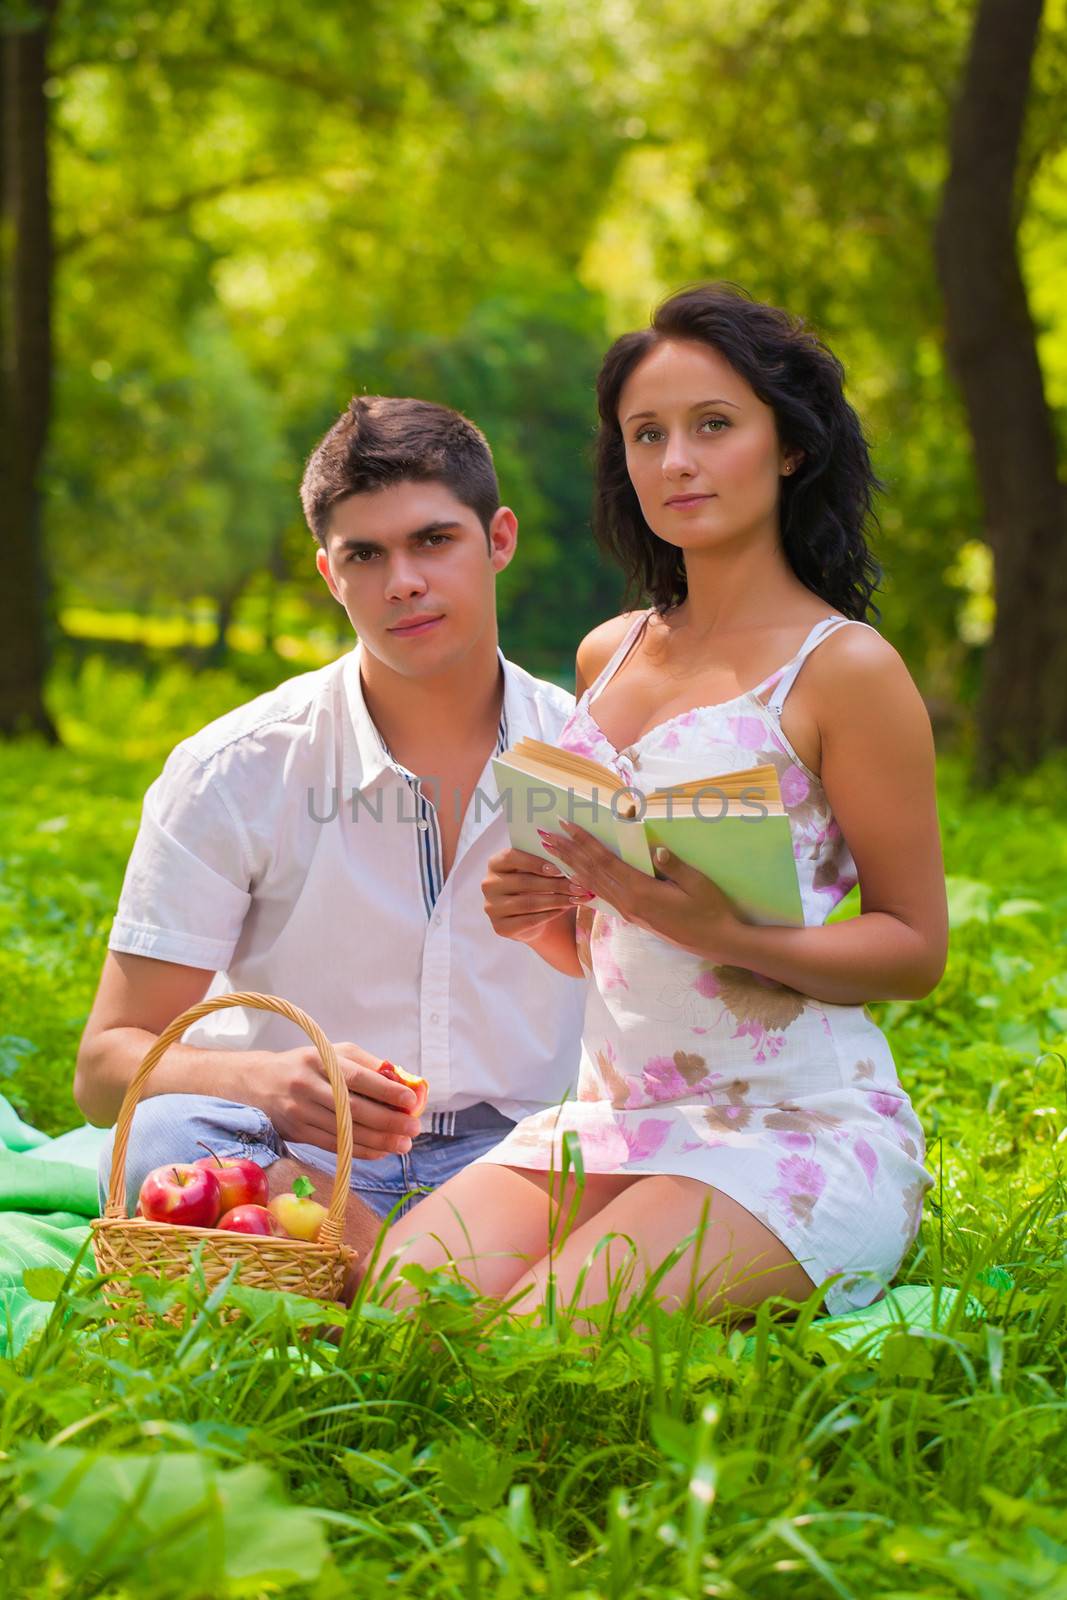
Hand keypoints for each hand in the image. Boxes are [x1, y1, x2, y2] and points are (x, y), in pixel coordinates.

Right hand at [255, 1041, 423, 1161]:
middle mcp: (307, 1085)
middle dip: (388, 1121)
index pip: (357, 1077)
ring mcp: (300, 1112)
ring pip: (345, 1131)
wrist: (256, 1083)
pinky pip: (334, 1146)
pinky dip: (360, 1151)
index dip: (386, 1090)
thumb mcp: (332, 1053)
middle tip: (414, 1128)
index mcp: (319, 1060)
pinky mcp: (297, 1133)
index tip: (411, 1101)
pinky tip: (381, 1151)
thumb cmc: (304, 1065)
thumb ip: (368, 1065)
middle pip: (353, 1109)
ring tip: (404, 1144)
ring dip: (379, 1140)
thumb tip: (404, 1082)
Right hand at [482, 845, 590, 945]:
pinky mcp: (500, 927)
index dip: (534, 862)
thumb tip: (568, 860)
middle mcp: (488, 885)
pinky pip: (529, 920)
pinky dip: (550, 914)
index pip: (510, 857)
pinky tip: (565, 909)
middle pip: (523, 882)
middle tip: (578, 886)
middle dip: (554, 884)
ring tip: (576, 898)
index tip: (558, 868)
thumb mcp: (537, 871)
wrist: (530, 916)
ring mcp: (492, 908)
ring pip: (528, 903)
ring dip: (556, 900)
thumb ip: (545, 863)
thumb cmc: (536, 885)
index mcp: (494, 864)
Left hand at [538, 820, 744, 960]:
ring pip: (593, 885)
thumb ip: (674, 866)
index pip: (604, 861)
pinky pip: (603, 896)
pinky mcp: (632, 917)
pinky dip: (585, 883)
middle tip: (545, 834)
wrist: (715, 942)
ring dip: (571, 866)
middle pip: (591, 872)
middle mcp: (628, 903)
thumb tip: (655, 849)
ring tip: (551, 852)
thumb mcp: (696, 884)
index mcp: (640, 892)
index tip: (565, 825)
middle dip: (567, 852)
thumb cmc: (710, 910)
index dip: (583, 842)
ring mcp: (628, 912)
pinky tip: (575, 877)